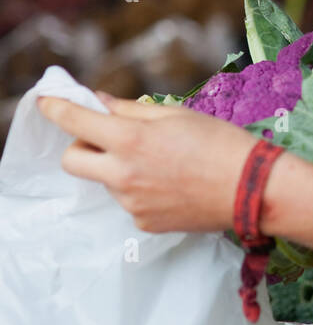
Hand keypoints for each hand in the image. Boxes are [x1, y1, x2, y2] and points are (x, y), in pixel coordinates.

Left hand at [37, 92, 256, 234]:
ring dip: (116, 168)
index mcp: (130, 140)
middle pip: (72, 161)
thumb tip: (100, 102)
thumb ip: (130, 109)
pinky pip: (128, 201)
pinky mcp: (144, 223)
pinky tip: (171, 183)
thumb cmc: (222, 144)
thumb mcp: (177, 115)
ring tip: (160, 162)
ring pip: (104, 180)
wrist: (253, 191)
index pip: (74, 122)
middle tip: (106, 137)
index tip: (46, 101)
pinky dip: (139, 190)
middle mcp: (123, 175)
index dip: (55, 108)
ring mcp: (131, 204)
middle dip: (80, 146)